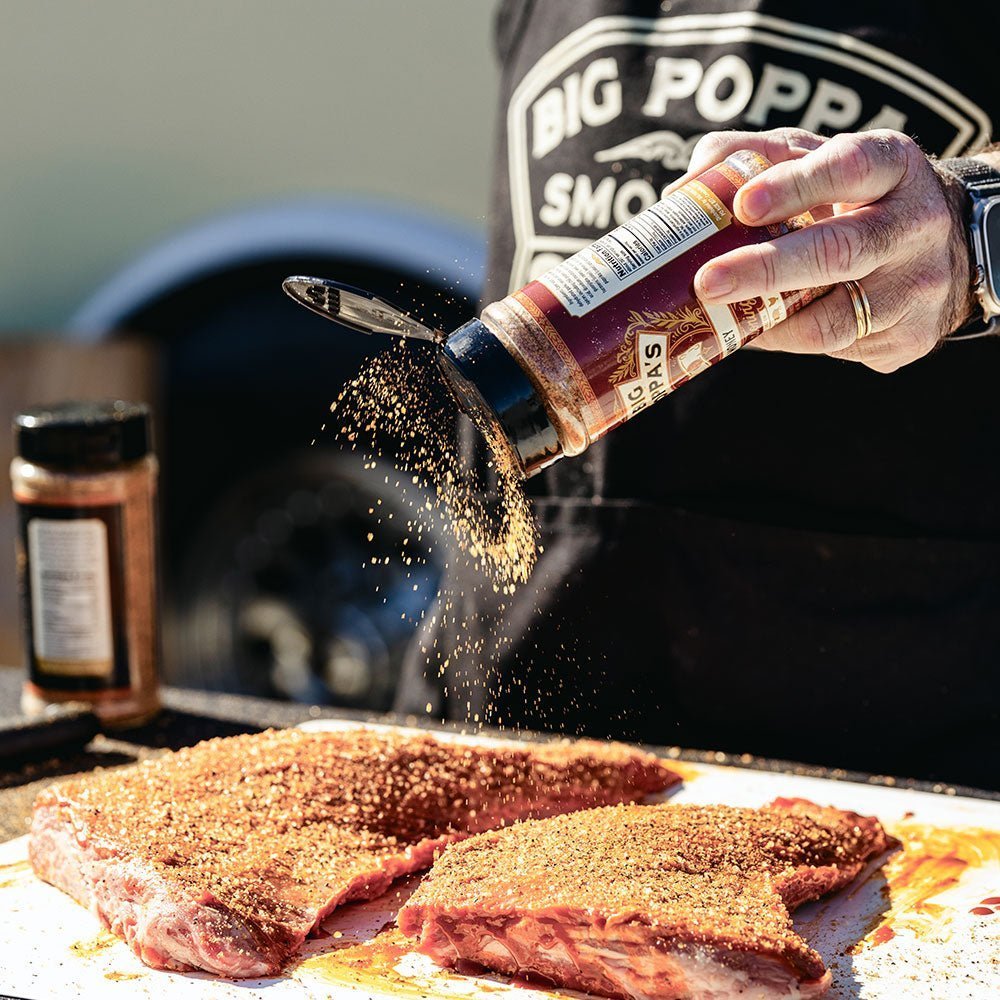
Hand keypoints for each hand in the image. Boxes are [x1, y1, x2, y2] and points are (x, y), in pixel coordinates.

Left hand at [688, 128, 976, 372]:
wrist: (944, 249)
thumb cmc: (851, 197)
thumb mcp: (815, 158)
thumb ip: (750, 158)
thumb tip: (681, 193)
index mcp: (892, 166)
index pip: (848, 168)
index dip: (795, 187)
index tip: (744, 205)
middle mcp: (914, 226)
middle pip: (838, 252)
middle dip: (766, 269)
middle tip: (708, 282)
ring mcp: (916, 289)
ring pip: (832, 320)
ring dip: (767, 323)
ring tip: (719, 318)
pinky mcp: (907, 338)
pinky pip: (835, 350)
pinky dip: (787, 341)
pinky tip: (760, 331)